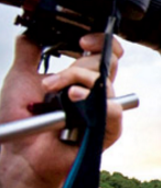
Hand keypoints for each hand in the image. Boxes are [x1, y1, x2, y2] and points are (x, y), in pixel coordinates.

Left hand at [0, 33, 123, 187]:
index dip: (100, 42)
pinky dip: (100, 103)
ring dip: (78, 81)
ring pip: (106, 83)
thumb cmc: (21, 124)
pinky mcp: (107, 130)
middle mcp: (95, 92)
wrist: (19, 155)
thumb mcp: (19, 79)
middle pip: (108, 63)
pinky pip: (114, 111)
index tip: (81, 42)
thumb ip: (29, 53)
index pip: (104, 53)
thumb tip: (30, 32)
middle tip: (53, 79)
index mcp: (81, 79)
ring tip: (53, 92)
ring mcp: (103, 110)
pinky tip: (76, 100)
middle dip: (80, 64)